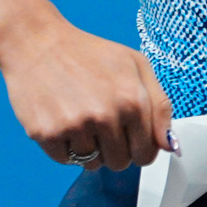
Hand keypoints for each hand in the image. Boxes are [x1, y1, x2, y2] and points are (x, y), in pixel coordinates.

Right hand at [0, 15, 168, 171]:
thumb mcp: (135, 65)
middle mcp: (105, 115)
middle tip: (99, 124)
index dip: (137, 148)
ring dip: (87, 148)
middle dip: (113, 150)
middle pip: (119, 163)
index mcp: (132, 101)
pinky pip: (64, 161)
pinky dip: (64, 147)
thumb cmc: (88, 53)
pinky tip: (61, 119)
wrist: (36, 41)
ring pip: (91, 164)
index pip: (146, 154)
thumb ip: (160, 106)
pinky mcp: (46, 133)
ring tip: (79, 118)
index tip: (126, 136)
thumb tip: (170, 146)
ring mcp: (74, 126)